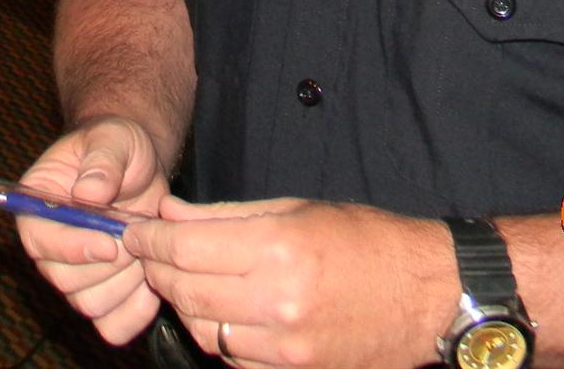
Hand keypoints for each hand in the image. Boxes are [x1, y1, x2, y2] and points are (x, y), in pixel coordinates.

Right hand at [15, 118, 172, 344]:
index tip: (111, 244)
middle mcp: (50, 245)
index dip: (73, 249)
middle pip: (65, 281)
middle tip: (138, 240)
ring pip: (90, 306)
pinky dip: (136, 312)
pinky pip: (112, 325)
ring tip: (146, 251)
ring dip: (126, 284)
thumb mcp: (113, 139)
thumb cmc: (118, 146)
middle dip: (109, 266)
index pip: (39, 241)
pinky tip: (152, 282)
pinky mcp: (102, 293)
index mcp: (37, 204)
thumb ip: (102, 163)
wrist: (139, 167)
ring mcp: (75, 274)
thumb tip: (88, 194)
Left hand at [122, 197, 450, 367]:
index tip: (135, 232)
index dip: (149, 240)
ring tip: (188, 281)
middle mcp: (277, 302)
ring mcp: (286, 347)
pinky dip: (220, 336)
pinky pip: (234, 358)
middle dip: (158, 271)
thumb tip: (168, 213)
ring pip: (203, 332)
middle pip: (185, 292)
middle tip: (150, 254)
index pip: (184, 248)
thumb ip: (225, 215)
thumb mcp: (295, 209)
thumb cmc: (364, 241)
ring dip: (185, 307)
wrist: (428, 294)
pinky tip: (226, 313)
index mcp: (277, 250)